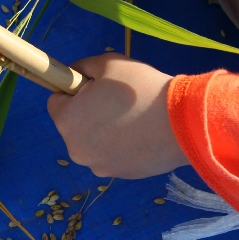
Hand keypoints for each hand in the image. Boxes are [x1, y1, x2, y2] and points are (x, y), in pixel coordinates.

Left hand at [47, 53, 188, 178]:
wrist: (182, 124)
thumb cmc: (140, 89)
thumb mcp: (108, 63)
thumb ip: (82, 66)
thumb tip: (73, 74)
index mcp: (67, 121)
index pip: (56, 102)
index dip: (74, 91)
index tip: (96, 86)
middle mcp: (76, 149)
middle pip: (74, 125)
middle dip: (89, 113)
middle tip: (119, 102)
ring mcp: (99, 166)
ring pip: (94, 142)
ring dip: (105, 131)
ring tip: (135, 118)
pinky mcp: (121, 176)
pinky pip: (114, 155)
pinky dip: (122, 146)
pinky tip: (143, 135)